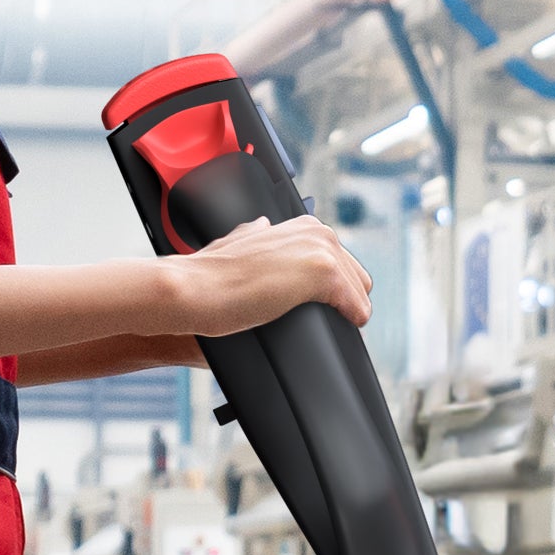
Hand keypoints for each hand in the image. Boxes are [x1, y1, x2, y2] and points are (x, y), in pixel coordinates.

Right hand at [155, 215, 375, 339]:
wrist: (193, 288)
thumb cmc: (208, 274)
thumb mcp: (236, 242)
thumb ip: (253, 234)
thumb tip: (260, 226)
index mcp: (302, 226)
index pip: (341, 261)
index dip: (334, 289)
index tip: (321, 307)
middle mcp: (317, 232)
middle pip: (357, 277)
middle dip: (345, 301)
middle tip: (326, 321)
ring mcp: (322, 250)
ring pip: (360, 293)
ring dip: (348, 313)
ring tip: (328, 327)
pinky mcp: (324, 273)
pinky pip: (357, 307)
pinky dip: (350, 322)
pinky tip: (338, 328)